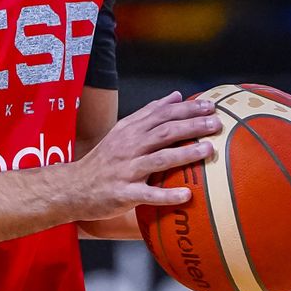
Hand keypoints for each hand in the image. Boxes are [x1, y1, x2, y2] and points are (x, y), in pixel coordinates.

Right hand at [67, 91, 220, 221]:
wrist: (74, 187)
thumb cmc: (104, 160)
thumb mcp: (123, 131)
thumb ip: (149, 113)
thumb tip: (175, 96)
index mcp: (131, 130)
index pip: (162, 114)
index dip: (187, 109)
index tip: (210, 105)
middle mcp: (129, 146)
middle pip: (164, 132)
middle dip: (192, 126)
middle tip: (216, 124)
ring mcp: (126, 170)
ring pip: (158, 159)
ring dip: (184, 154)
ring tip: (207, 150)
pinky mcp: (124, 193)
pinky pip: (147, 194)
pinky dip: (167, 195)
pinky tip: (186, 195)